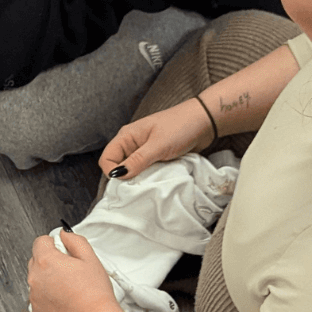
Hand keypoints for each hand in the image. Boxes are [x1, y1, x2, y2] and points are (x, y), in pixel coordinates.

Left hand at [27, 232, 119, 311]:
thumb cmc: (94, 295)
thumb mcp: (90, 258)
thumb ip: (74, 240)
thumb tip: (65, 235)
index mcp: (46, 261)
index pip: (40, 242)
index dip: (54, 243)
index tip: (63, 250)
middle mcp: (35, 278)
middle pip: (37, 260)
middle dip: (51, 261)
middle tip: (70, 270)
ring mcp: (34, 296)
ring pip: (38, 280)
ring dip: (49, 279)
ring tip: (70, 287)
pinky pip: (39, 297)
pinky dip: (48, 297)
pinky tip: (66, 300)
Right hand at [98, 97, 212, 179]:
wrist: (204, 122)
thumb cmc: (181, 127)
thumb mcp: (158, 146)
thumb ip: (137, 160)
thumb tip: (116, 175)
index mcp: (126, 136)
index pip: (106, 159)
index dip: (112, 173)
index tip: (125, 185)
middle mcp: (131, 144)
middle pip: (117, 166)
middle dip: (124, 179)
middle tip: (137, 190)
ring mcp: (143, 151)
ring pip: (131, 171)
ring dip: (137, 180)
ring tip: (148, 187)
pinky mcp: (154, 158)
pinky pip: (144, 172)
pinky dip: (148, 179)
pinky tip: (155, 183)